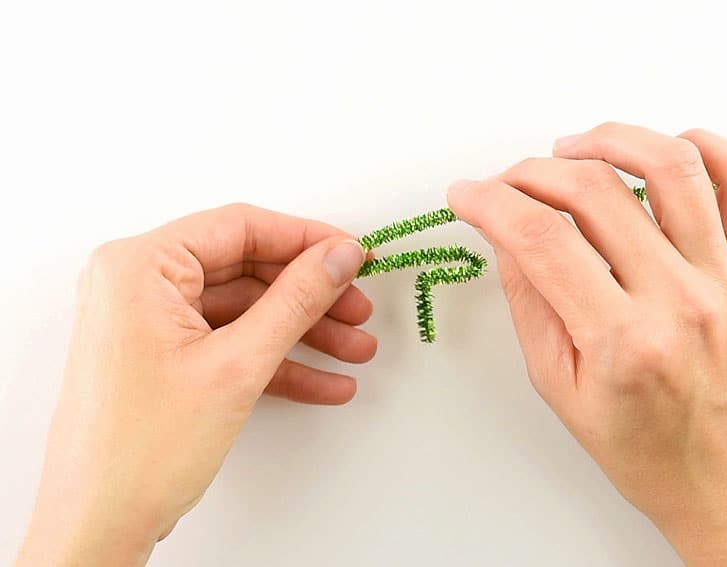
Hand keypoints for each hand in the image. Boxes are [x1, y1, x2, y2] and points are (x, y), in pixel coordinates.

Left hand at [16, 204, 376, 566]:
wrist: (99, 526)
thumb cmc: (141, 451)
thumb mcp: (236, 365)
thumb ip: (296, 301)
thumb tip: (339, 256)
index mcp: (139, 266)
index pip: (239, 227)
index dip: (306, 239)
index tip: (353, 254)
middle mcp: (138, 284)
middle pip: (246, 270)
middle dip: (310, 296)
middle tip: (358, 309)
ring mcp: (150, 322)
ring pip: (244, 309)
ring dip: (302, 332)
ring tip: (353, 350)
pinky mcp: (164, 356)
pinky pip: (230, 341)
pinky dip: (275, 360)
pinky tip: (322, 380)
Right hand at [447, 123, 726, 564]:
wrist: (724, 478)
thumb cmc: (641, 447)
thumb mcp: (560, 387)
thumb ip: (530, 305)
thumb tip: (506, 235)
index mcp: (622, 342)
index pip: (540, 241)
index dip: (490, 204)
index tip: (466, 195)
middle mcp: (678, 300)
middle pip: (595, 193)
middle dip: (532, 172)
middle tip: (506, 181)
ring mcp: (723, 279)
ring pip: (671, 167)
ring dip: (610, 140)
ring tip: (572, 149)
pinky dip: (705, 145)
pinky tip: (659, 148)